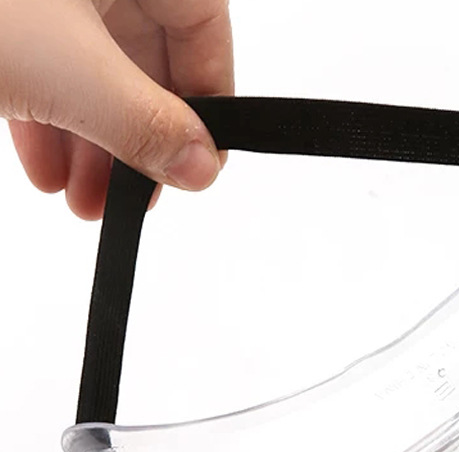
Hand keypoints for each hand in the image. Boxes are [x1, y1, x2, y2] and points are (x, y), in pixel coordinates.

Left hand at [0, 0, 232, 218]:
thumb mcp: (63, 69)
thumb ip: (142, 121)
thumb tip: (200, 166)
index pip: (202, 20)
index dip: (211, 93)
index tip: (202, 157)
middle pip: (149, 55)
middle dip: (141, 136)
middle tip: (141, 192)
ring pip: (95, 71)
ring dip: (97, 146)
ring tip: (89, 200)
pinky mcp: (11, 17)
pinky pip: (48, 70)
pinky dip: (54, 124)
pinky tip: (52, 172)